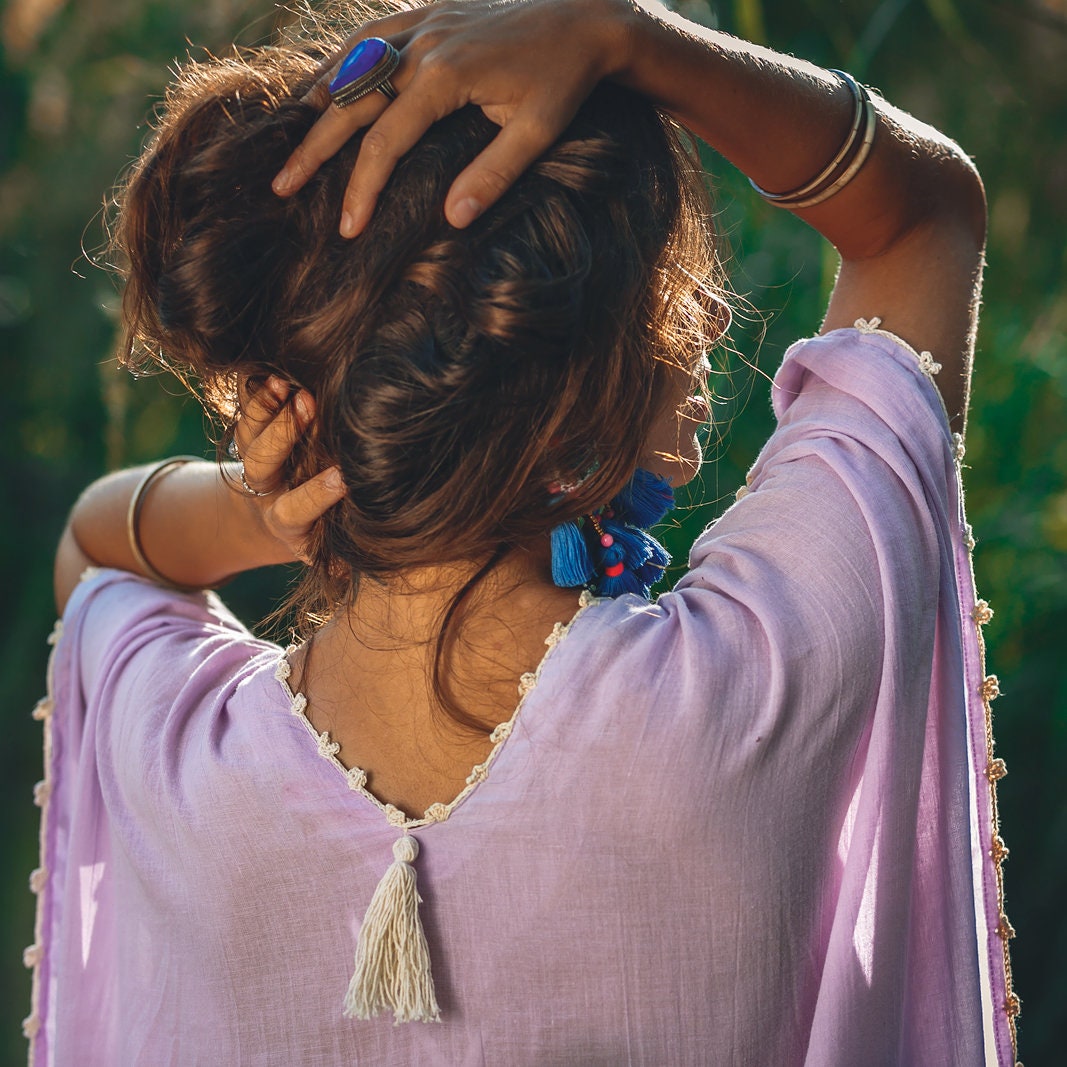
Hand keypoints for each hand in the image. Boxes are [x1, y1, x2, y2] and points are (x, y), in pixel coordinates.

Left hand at [231, 376, 345, 563]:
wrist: (269, 520)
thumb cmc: (320, 536)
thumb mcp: (329, 555)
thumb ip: (345, 562)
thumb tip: (387, 569)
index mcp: (288, 525)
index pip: (298, 509)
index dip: (317, 494)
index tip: (343, 477)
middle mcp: (266, 493)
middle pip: (263, 464)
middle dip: (284, 434)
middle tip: (309, 405)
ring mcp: (253, 462)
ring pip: (249, 435)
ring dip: (265, 406)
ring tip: (285, 380)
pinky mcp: (248, 438)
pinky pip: (244, 410)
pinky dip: (254, 390)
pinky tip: (270, 367)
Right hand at [271, 0, 632, 235]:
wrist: (589, 14)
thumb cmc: (567, 79)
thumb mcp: (539, 133)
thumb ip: (494, 174)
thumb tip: (452, 220)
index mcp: (446, 76)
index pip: (386, 141)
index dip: (362, 187)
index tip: (347, 228)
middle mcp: (424, 43)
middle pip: (352, 100)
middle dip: (315, 148)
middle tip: (282, 185)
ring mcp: (425, 21)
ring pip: (352, 61)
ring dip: (319, 99)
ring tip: (292, 136)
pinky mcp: (432, 9)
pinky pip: (372, 32)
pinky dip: (343, 59)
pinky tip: (329, 81)